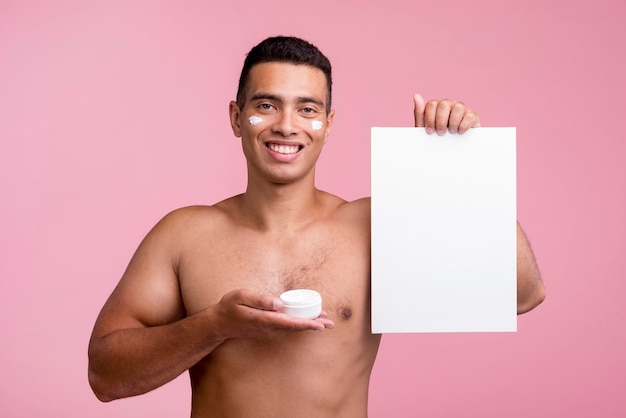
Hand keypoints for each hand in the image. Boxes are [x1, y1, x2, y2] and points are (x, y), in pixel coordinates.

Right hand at [211, 289, 334, 339]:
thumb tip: (279, 303)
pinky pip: (287, 326)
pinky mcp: (267, 328)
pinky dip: (299, 323)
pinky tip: (306, 319)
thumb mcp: (240, 296)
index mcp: (263, 319)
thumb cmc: (229, 307)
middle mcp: (268, 327)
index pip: (289, 322)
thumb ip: (259, 299)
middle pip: (295, 327)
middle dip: (313, 325)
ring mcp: (268, 329)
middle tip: (331, 323)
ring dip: (308, 324)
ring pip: (292, 327)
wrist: (219, 323)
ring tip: (324, 320)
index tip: (320, 324)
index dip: (306, 323)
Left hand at [413, 93, 479, 134]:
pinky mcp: (472, 115)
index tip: (430, 132)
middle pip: (444, 105)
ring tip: (451, 133)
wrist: (451, 150)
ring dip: (453, 123)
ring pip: (458, 107)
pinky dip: (463, 126)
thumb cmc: (436, 137)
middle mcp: (449, 104)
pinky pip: (469, 116)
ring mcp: (461, 108)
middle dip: (441, 122)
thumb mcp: (425, 128)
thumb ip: (419, 113)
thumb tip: (416, 95)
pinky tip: (460, 132)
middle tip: (441, 133)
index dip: (430, 119)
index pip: (431, 105)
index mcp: (436, 106)